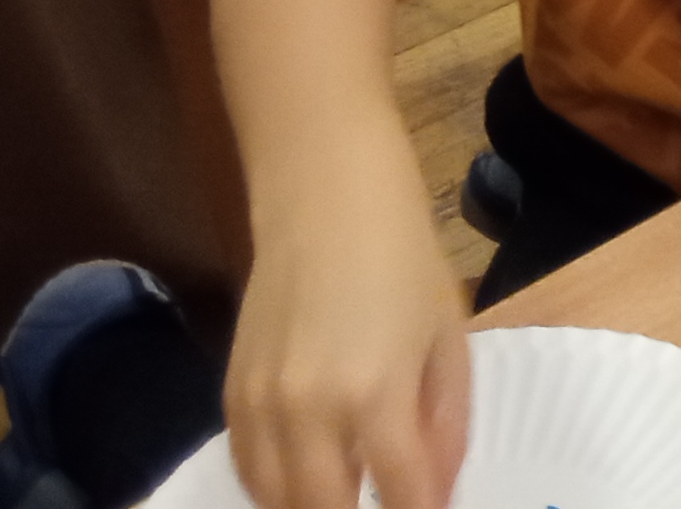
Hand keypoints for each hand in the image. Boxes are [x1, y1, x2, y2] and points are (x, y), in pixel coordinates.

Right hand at [223, 164, 471, 508]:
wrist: (328, 202)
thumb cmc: (405, 263)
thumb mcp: (449, 341)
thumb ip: (444, 425)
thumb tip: (437, 492)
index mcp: (374, 394)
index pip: (398, 494)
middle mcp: (308, 409)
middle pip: (324, 508)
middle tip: (387, 508)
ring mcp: (261, 404)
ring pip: (275, 500)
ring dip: (313, 508)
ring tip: (349, 498)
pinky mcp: (231, 394)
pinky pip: (246, 470)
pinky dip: (274, 491)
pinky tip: (306, 488)